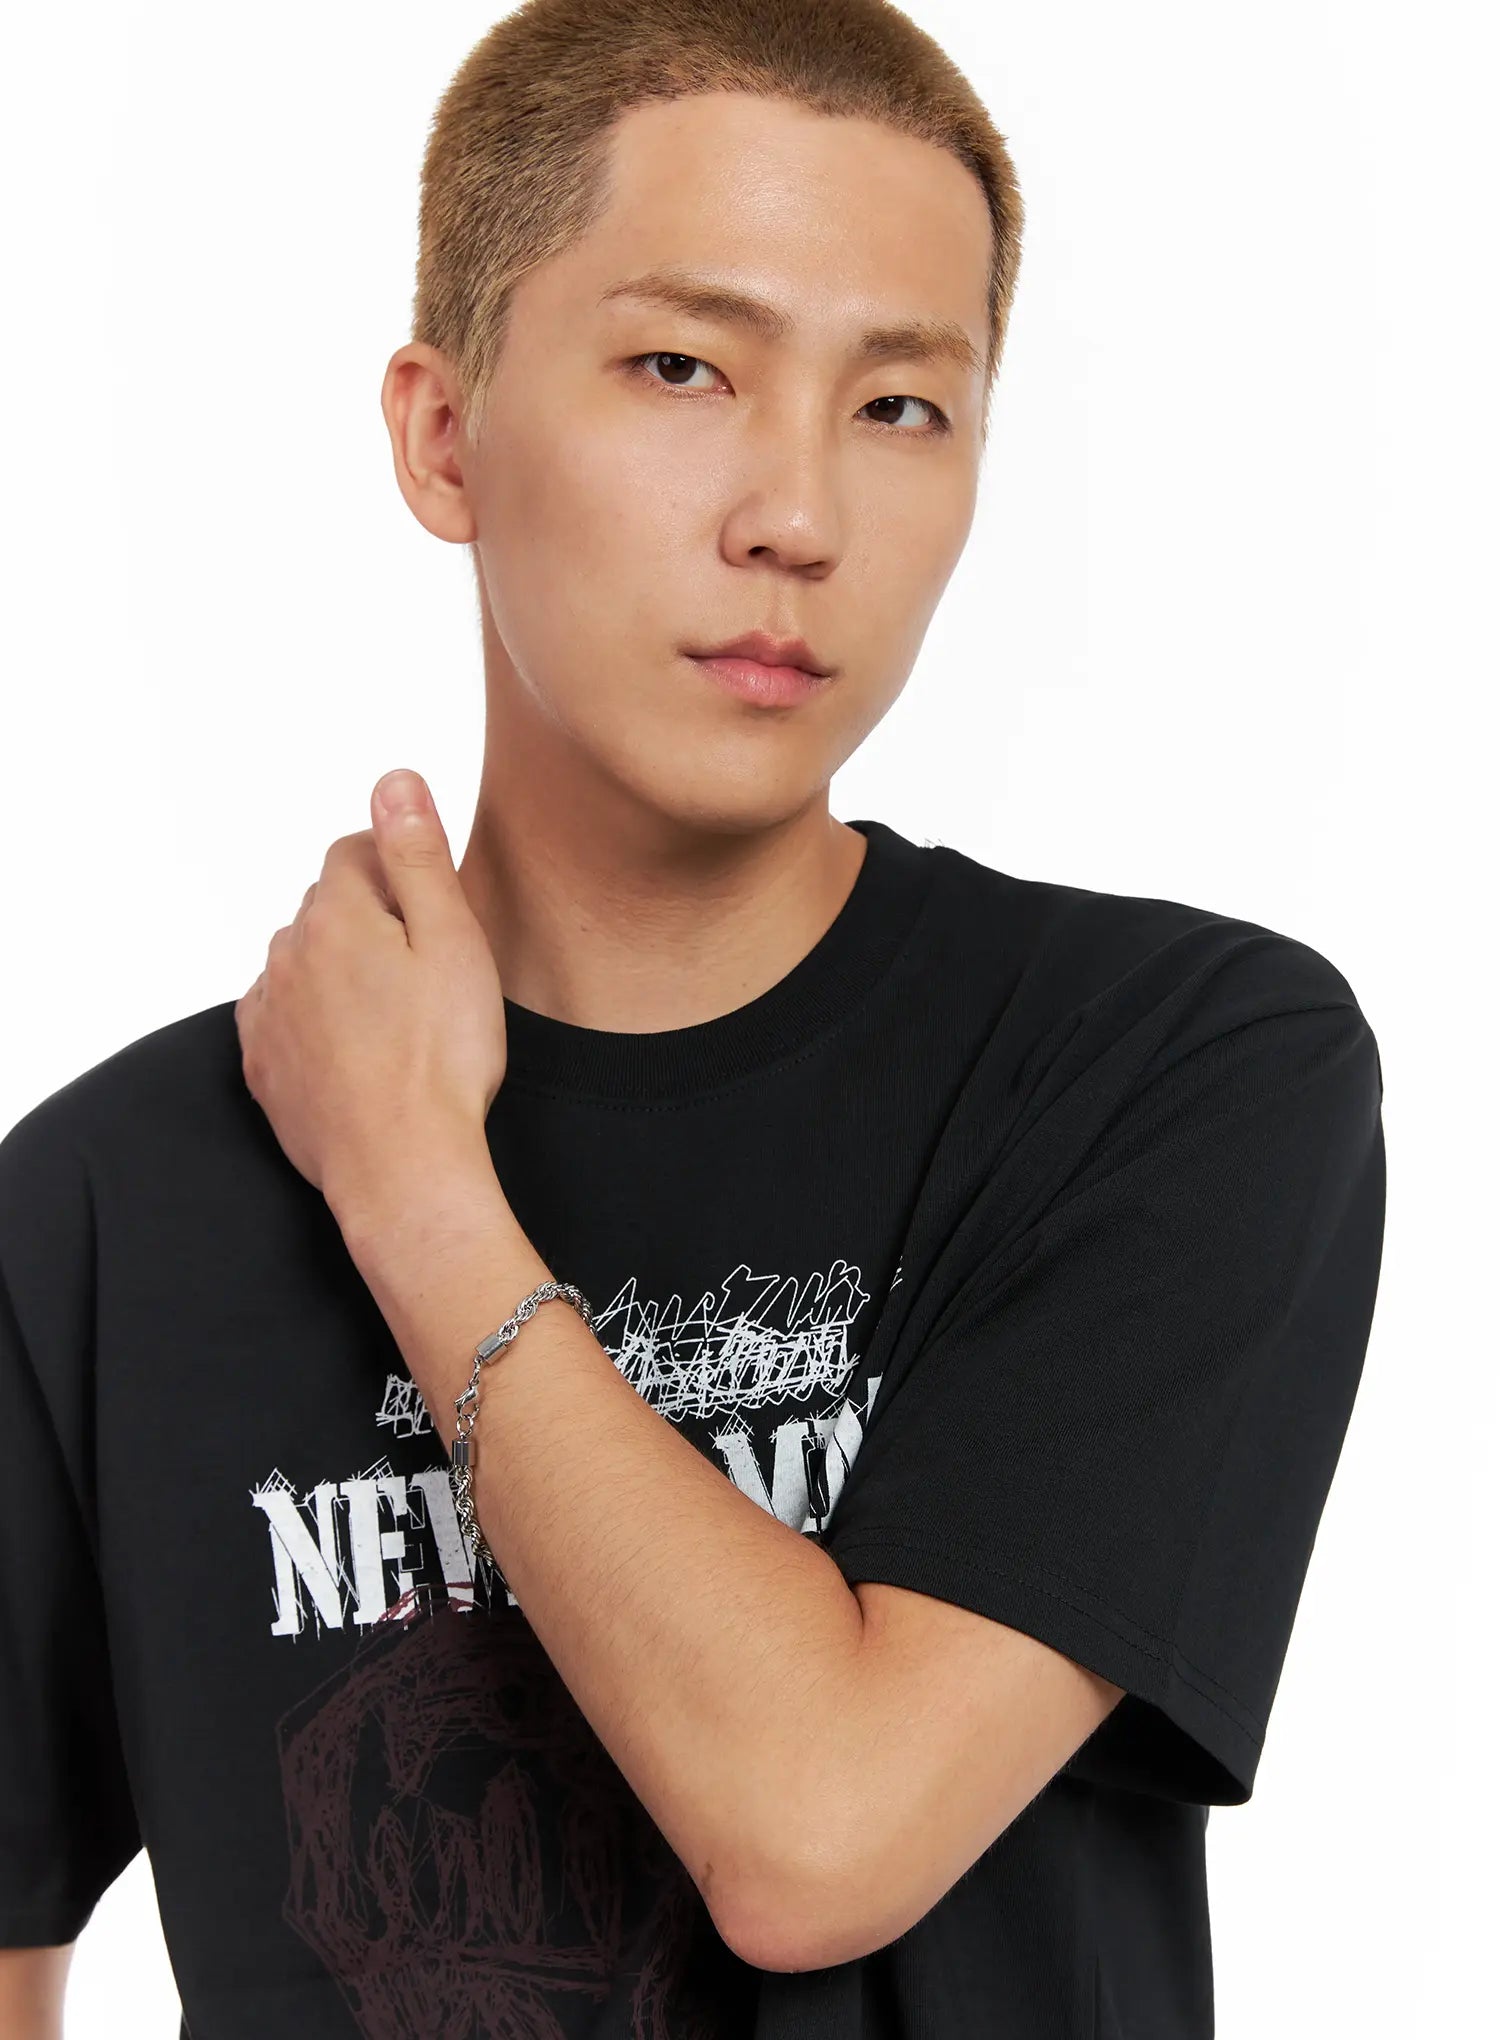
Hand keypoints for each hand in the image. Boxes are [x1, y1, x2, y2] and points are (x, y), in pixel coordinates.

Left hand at [235, 769, 506, 1209]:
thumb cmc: (442, 1060)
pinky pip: (282, 1018)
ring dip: (340, 972)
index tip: (433, 911)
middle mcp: (286, 954)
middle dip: (370, 921)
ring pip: (302, 963)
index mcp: (336, 914)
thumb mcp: (453, 942)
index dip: (399, 871)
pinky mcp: (264, 1067)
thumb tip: (394, 780)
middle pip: (326, 907)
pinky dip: (314, 1022)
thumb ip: (417, 856)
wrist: (403, 1167)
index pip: (354, 853)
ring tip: (396, 1020)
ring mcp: (268, 1014)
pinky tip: (358, 1050)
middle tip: (428, 973)